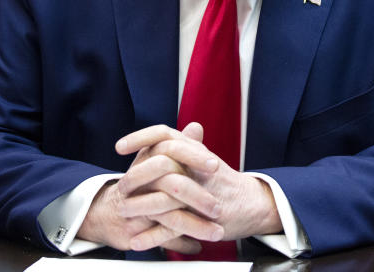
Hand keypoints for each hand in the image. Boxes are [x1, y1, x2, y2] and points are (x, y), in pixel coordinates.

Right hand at [77, 124, 221, 251]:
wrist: (109, 212)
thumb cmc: (139, 184)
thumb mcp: (154, 160)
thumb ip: (178, 145)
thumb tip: (196, 126)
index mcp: (145, 160)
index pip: (170, 150)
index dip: (193, 155)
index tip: (215, 165)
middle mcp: (138, 181)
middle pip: (171, 183)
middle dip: (197, 194)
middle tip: (217, 205)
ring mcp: (134, 206)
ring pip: (168, 214)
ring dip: (195, 225)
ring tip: (217, 231)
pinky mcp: (133, 231)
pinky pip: (161, 238)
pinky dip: (182, 243)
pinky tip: (197, 246)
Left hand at [117, 123, 281, 242]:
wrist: (253, 204)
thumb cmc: (226, 182)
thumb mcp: (205, 159)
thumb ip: (187, 145)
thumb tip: (178, 132)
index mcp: (195, 150)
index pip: (165, 134)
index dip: (140, 137)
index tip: (119, 147)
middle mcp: (197, 167)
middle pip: (161, 164)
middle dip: (135, 177)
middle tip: (120, 187)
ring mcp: (200, 193)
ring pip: (165, 197)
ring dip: (140, 208)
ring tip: (122, 214)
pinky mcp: (204, 218)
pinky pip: (174, 227)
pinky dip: (153, 236)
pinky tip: (138, 241)